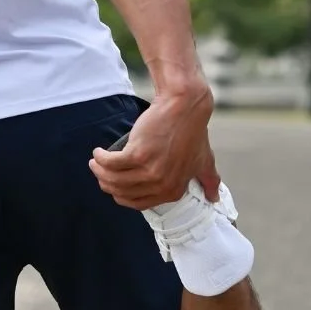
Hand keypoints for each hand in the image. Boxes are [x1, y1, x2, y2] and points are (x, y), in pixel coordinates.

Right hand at [89, 86, 218, 210]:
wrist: (185, 106)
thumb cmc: (193, 131)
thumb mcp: (204, 160)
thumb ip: (209, 180)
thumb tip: (214, 198)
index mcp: (173, 191)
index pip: (137, 203)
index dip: (121, 195)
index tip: (113, 184)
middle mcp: (161, 184)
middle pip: (121, 192)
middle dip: (106, 183)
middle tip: (100, 171)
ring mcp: (149, 171)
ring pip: (113, 179)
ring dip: (99, 171)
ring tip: (96, 161)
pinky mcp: (137, 154)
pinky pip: (110, 163)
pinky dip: (100, 158)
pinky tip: (98, 152)